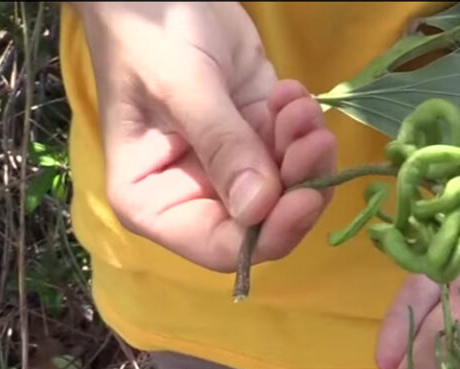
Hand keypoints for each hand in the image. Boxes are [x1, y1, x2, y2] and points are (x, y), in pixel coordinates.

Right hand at [73, 2, 335, 270]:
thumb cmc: (148, 31)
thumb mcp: (182, 85)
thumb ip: (222, 146)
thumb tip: (259, 209)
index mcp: (156, 201)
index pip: (220, 247)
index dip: (268, 234)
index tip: (304, 198)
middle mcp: (196, 196)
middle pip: (266, 224)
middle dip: (297, 185)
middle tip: (312, 137)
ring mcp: (232, 169)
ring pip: (290, 189)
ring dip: (305, 151)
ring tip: (297, 105)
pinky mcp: (259, 140)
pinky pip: (295, 153)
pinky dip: (303, 128)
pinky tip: (289, 94)